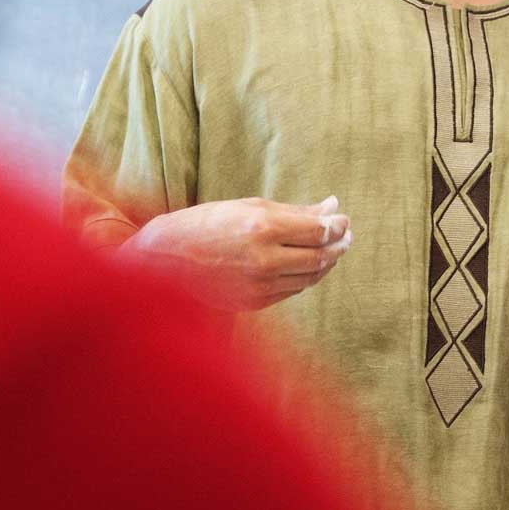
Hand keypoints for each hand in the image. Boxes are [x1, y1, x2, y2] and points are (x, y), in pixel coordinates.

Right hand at [120, 196, 352, 311]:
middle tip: (345, 237)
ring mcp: (259, 285)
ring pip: (309, 277)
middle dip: (339, 246)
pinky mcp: (253, 303)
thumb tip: (333, 207)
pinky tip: (304, 266)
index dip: (338, 226)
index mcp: (263, 228)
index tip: (343, 221)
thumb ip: (295, 211)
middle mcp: (264, 260)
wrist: (163, 260)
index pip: (319, 231)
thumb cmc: (207, 224)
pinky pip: (291, 291)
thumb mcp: (250, 207)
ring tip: (330, 250)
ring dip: (325, 263)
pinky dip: (304, 278)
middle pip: (320, 256)